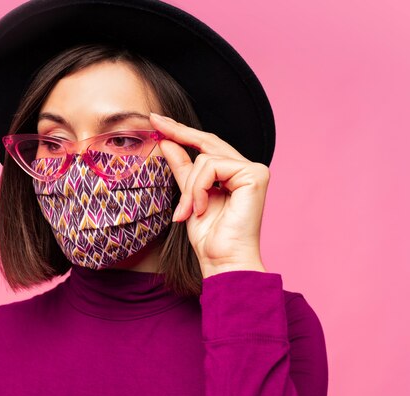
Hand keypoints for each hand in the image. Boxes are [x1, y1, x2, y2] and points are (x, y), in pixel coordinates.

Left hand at [149, 112, 269, 277]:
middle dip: (178, 132)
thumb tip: (167, 142)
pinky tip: (201, 209)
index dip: (182, 132)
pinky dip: (198, 189)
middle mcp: (248, 168)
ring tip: (189, 212)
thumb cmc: (210, 237)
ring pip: (204, 158)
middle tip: (155, 121)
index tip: (158, 121)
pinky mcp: (255, 175)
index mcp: (235, 174)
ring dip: (189, 188)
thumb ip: (182, 170)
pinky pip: (211, 166)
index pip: (206, 145)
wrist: (223, 261)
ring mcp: (254, 170)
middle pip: (207, 142)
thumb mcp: (189, 197)